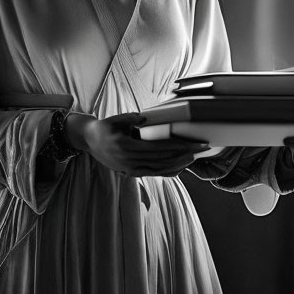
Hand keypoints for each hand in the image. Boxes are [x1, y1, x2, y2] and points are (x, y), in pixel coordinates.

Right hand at [67, 111, 209, 176]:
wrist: (90, 142)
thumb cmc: (105, 128)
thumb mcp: (115, 120)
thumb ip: (130, 119)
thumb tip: (144, 119)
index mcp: (126, 147)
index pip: (159, 148)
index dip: (179, 146)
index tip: (194, 143)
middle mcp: (130, 161)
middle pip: (163, 160)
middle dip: (185, 155)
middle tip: (202, 148)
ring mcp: (131, 169)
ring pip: (161, 169)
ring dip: (180, 164)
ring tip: (195, 157)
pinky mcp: (132, 173)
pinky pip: (154, 173)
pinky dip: (169, 171)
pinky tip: (181, 167)